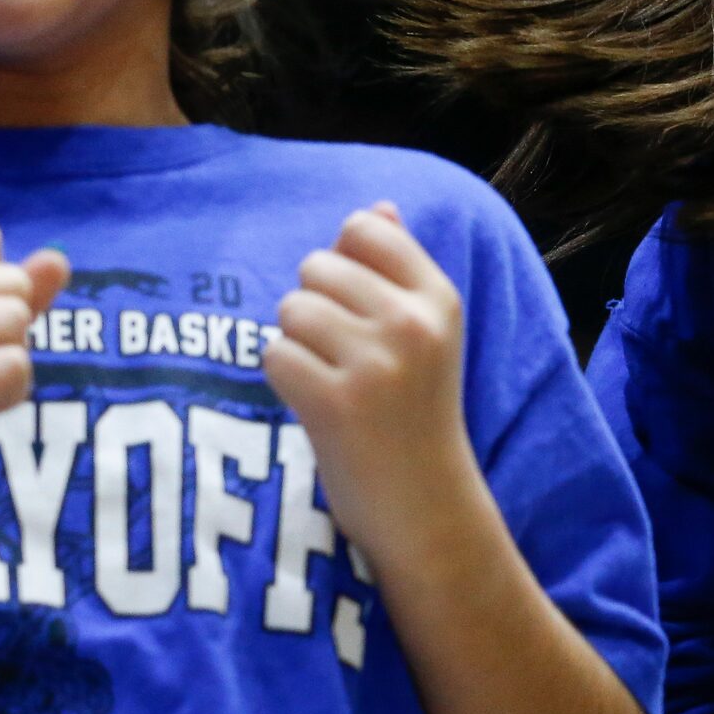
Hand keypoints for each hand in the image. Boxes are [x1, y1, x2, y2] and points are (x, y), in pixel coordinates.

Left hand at [264, 202, 475, 558]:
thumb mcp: (429, 334)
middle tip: (340, 354)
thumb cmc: (418, 412)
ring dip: (295, 342)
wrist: (425, 505)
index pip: (365, 230)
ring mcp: (375, 363)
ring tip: (327, 377)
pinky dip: (283, 378)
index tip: (354, 306)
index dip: (342, 262)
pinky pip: (274, 355)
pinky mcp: (335, 403)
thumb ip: (401, 269)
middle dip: (314, 306)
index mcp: (439, 298)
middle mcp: (412, 324)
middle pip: (317, 267)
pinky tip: (313, 402)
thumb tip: (377, 208)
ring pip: (291, 309)